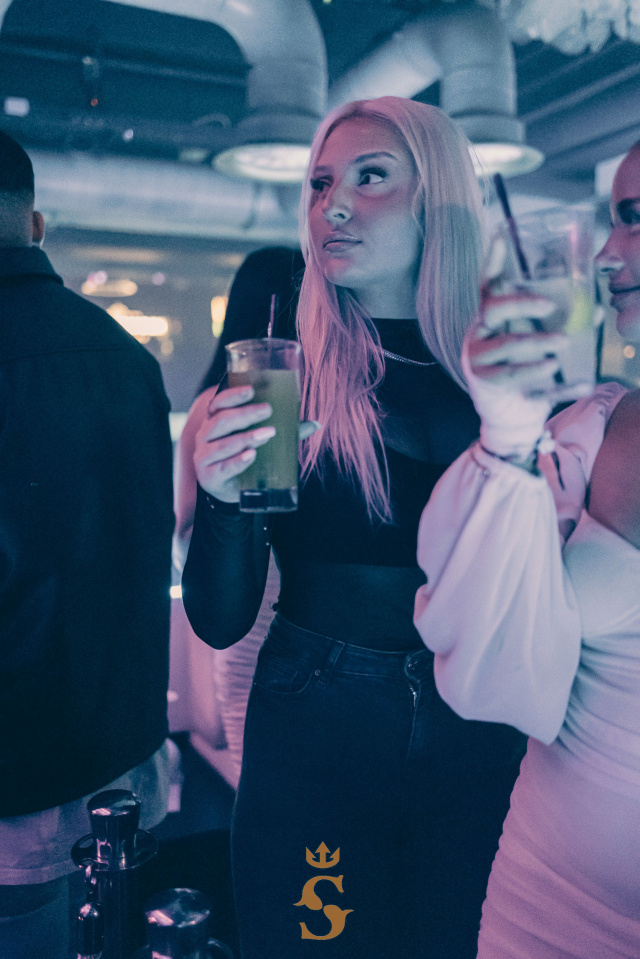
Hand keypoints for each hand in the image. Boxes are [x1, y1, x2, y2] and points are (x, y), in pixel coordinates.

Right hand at [194, 385, 319, 503]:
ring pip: (223, 444)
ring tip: (268, 433)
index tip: (251, 390)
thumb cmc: (244, 459)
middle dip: (245, 414)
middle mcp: (205, 437)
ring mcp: (204, 457)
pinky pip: (223, 468)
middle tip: (267, 410)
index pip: (218, 403)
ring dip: (246, 437)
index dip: (232, 395)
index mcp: (214, 422)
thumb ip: (285, 433)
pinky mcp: (209, 477)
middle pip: (221, 421)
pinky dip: (238, 461)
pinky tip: (251, 456)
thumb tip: (315, 424)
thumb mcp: (260, 442)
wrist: (231, 491)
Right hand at [463, 239, 566, 459]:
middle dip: (521, 304)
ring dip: (536, 342)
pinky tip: (552, 366)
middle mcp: (480, 330)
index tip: (501, 234)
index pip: (489, 283)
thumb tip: (597, 310)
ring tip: (563, 344)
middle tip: (551, 307)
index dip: (493, 260)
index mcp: (493, 314)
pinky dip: (533, 370)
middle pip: (493, 308)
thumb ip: (564, 323)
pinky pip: (509, 373)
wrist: (511, 409)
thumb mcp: (541, 338)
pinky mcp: (483, 378)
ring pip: (505, 343)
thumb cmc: (527, 365)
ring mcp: (478, 354)